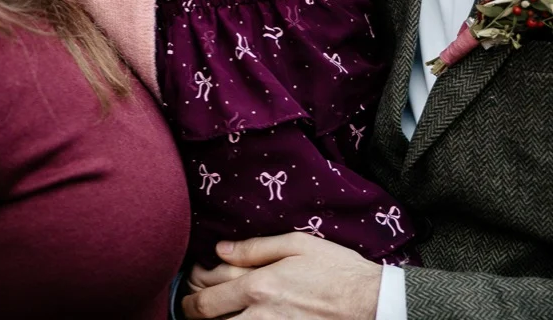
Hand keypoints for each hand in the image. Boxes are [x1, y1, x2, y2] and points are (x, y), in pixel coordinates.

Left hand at [181, 233, 381, 319]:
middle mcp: (259, 315)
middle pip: (209, 318)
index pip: (208, 293)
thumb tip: (221, 250)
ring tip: (207, 313)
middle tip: (188, 302)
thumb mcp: (297, 244)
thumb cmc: (335, 269)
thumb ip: (255, 247)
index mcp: (260, 285)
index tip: (190, 281)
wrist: (369, 304)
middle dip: (191, 311)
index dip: (191, 288)